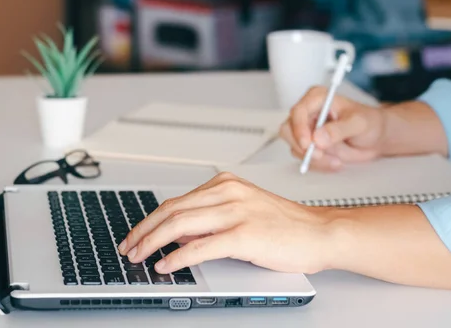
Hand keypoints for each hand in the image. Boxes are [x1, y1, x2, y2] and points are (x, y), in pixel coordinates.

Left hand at [118, 172, 333, 274]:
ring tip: (139, 256)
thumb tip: (176, 233)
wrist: (321, 233)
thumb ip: (209, 219)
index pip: (176, 201)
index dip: (150, 220)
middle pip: (172, 210)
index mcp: (225, 184)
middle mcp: (228, 193)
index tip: (136, 234)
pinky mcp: (245, 234)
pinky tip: (166, 264)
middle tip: (128, 247)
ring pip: (180, 224)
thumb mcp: (242, 212)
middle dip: (144, 231)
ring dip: (153, 242)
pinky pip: (201, 246)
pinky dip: (178, 256)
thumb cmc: (286, 225)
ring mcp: (236, 212)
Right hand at [279, 86, 386, 170]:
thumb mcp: (359, 124)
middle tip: (320, 156)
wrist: (376, 138)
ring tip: (336, 160)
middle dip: (303, 147)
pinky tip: (335, 162)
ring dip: (313, 158)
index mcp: (317, 98)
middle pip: (288, 130)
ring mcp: (306, 129)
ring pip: (294, 146)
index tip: (308, 144)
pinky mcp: (308, 144)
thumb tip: (318, 138)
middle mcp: (308, 112)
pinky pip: (303, 157)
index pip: (298, 111)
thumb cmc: (370, 123)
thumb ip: (339, 130)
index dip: (299, 128)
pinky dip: (317, 164)